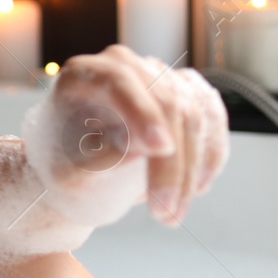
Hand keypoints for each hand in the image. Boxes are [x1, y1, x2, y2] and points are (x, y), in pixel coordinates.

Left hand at [48, 45, 228, 224]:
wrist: (78, 173)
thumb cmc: (66, 171)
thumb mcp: (69, 175)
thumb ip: (98, 159)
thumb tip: (142, 148)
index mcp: (82, 74)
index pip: (119, 81)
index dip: (142, 111)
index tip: (160, 149)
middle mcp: (121, 65)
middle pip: (165, 100)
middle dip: (171, 162)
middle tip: (165, 212)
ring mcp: (156, 75)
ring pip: (195, 112)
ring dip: (192, 168)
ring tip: (172, 213)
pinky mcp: (185, 92)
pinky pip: (212, 116)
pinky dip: (210, 154)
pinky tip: (196, 187)